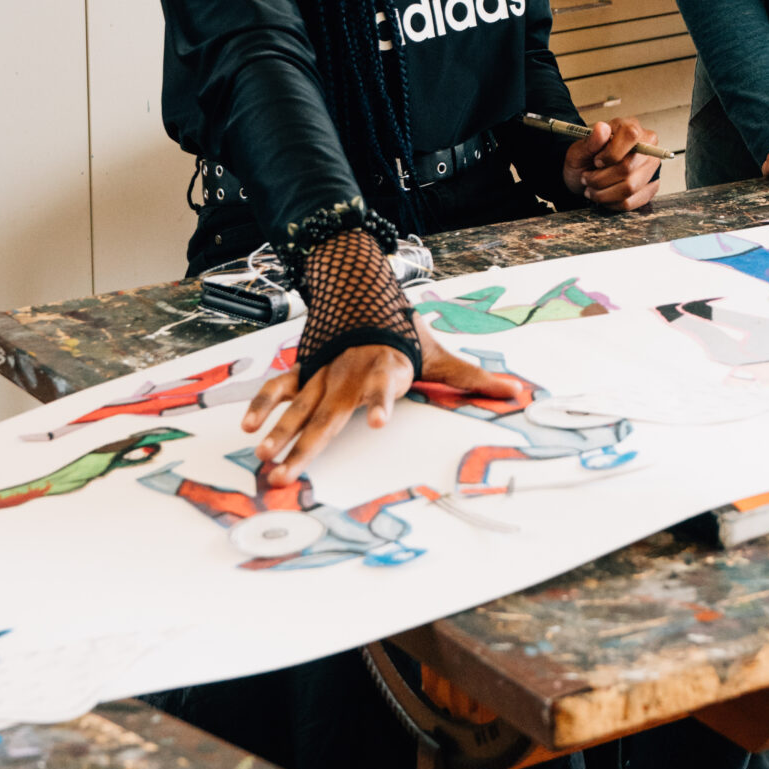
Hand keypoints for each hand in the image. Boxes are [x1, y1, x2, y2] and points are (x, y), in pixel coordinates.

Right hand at [242, 336, 524, 471]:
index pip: (385, 387)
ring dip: (280, 434)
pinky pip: (281, 389)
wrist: (365, 292)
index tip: (377, 422)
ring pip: (298, 408)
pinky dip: (263, 406)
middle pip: (327, 414)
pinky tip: (250, 427)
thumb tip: (518, 393)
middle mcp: (350, 376)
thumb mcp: (441, 356)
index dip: (381, 403)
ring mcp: (323, 374)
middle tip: (289, 475)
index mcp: (386, 370)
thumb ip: (474, 381)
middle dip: (307, 445)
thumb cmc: (403, 334)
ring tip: (264, 458)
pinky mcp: (305, 370)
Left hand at [563, 118, 662, 209]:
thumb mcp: (579, 149)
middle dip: (600, 178)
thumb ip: (591, 141)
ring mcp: (651, 167)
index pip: (631, 136)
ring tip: (592, 187)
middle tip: (587, 177)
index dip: (611, 153)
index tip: (596, 161)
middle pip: (628, 167)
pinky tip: (603, 195)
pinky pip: (631, 202)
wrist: (585, 174)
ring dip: (603, 193)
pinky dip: (611, 203)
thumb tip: (602, 128)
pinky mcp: (651, 187)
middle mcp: (647, 145)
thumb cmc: (585, 158)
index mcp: (631, 127)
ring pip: (629, 188)